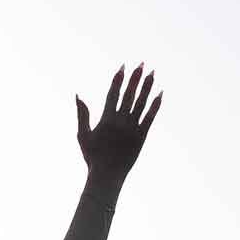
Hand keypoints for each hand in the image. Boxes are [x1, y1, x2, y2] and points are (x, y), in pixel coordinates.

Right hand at [74, 63, 161, 180]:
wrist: (107, 175)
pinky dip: (156, 105)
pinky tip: (161, 94)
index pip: (113, 93)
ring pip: (142, 103)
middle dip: (135, 78)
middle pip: (129, 94)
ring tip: (153, 73)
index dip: (118, 79)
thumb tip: (78, 95)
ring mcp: (132, 129)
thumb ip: (82, 114)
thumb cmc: (92, 156)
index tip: (123, 66)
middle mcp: (121, 122)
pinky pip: (150, 117)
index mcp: (106, 119)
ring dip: (147, 87)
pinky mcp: (142, 136)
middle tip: (142, 64)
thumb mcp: (82, 135)